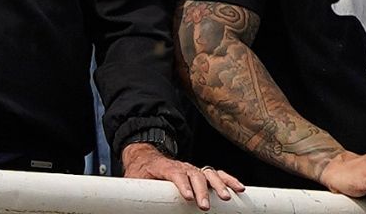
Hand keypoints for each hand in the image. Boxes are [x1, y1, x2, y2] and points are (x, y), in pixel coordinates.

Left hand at [122, 143, 243, 210]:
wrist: (146, 159)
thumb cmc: (140, 173)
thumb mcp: (132, 180)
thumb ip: (132, 191)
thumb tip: (126, 201)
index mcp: (161, 166)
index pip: (173, 172)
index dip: (181, 183)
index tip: (187, 197)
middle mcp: (179, 166)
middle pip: (192, 174)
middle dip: (200, 190)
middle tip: (204, 206)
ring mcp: (191, 169)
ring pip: (207, 173)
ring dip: (218, 185)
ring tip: (226, 198)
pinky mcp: (199, 173)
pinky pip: (216, 174)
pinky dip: (228, 180)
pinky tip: (239, 189)